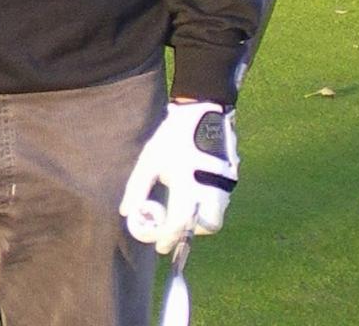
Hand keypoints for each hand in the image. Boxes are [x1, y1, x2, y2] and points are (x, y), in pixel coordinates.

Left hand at [119, 100, 238, 253]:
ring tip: (182, 204)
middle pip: (204, 227)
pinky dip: (207, 205)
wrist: (203, 110)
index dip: (167, 238)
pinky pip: (221, 202)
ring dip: (199, 219)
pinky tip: (194, 190)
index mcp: (187, 183)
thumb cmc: (172, 136)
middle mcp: (210, 187)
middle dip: (189, 231)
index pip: (178, 223)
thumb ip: (137, 188)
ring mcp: (225, 183)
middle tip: (174, 225)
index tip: (159, 247)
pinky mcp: (232, 178)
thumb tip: (126, 213)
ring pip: (215, 216)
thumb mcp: (149, 160)